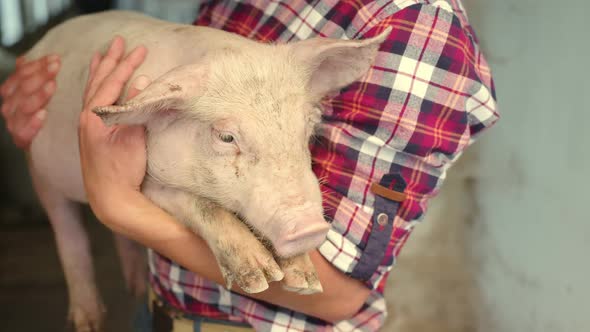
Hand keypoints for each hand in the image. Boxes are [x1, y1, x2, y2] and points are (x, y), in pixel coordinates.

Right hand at [0, 55, 59, 148]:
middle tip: (56, 68)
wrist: (39, 142)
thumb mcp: (37, 91)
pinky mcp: (20, 138)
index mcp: (11, 90)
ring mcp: (14, 122)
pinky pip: (24, 130)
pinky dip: (33, 122)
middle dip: (40, 75)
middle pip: (23, 87)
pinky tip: (43, 114)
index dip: (37, 65)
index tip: (55, 59)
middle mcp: (10, 105)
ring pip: (24, 106)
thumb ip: (32, 75)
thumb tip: (26, 58)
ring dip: (39, 95)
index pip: (21, 73)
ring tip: (52, 86)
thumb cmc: (40, 112)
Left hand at [78, 36, 148, 222]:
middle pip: (98, 82)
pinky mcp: (91, 136)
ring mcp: (87, 128)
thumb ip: (136, 108)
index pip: (112, 83)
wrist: (111, 199)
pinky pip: (92, 103)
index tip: (140, 50)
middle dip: (110, 61)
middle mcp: (86, 119)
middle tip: (120, 42)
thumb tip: (142, 82)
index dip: (126, 65)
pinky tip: (98, 88)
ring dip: (99, 72)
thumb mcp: (134, 138)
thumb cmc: (123, 171)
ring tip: (101, 56)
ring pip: (92, 92)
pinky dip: (96, 89)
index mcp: (95, 117)